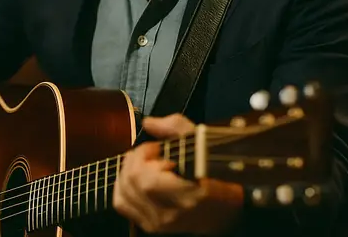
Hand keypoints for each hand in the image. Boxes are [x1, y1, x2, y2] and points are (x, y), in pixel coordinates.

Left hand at [113, 114, 242, 234]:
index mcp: (189, 195)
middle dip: (134, 159)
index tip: (156, 147)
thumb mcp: (204, 145)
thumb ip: (176, 128)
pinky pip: (122, 204)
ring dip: (127, 171)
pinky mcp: (152, 227)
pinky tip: (133, 177)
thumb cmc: (218, 176)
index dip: (144, 156)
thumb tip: (149, 123)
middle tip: (148, 152)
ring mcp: (159, 224)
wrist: (225, 211)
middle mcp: (171, 214)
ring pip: (123, 193)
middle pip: (132, 183)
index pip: (147, 180)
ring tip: (142, 163)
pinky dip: (121, 187)